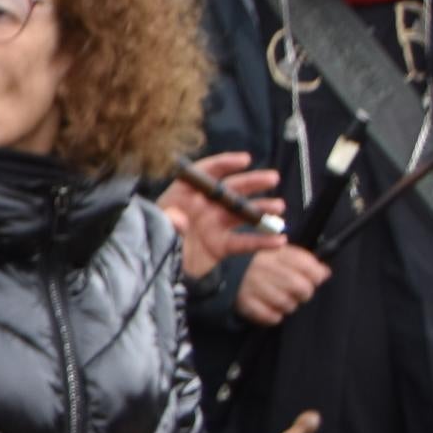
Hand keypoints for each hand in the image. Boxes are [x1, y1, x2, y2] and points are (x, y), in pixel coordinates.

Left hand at [160, 154, 286, 280]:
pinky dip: (261, 242)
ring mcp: (212, 226)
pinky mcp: (220, 246)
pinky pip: (244, 242)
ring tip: (278, 207)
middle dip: (251, 183)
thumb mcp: (157, 230)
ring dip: (261, 210)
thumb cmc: (153, 244)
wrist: (156, 272)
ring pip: (241, 214)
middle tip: (273, 178)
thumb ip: (168, 223)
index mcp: (181, 196)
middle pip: (229, 191)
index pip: (203, 174)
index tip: (244, 160)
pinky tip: (278, 240)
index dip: (223, 164)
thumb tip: (180, 218)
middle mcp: (200, 208)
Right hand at [235, 244, 331, 326]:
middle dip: (304, 293)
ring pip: (287, 304)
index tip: (313, 278)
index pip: (309, 266)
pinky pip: (270, 317)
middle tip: (298, 292)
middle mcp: (265, 267)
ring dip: (288, 305)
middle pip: (301, 288)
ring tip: (280, 298)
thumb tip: (325, 272)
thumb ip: (303, 260)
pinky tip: (270, 308)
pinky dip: (274, 316)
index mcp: (276, 252)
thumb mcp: (279, 251)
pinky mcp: (244, 302)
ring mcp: (254, 285)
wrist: (223, 267)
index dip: (316, 275)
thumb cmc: (258, 261)